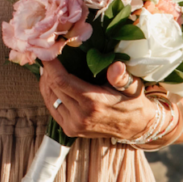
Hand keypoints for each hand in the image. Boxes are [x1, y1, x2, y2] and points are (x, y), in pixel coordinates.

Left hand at [39, 58, 154, 140]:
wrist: (136, 127)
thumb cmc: (133, 102)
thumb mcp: (133, 87)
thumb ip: (122, 78)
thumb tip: (116, 66)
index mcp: (93, 103)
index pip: (62, 81)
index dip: (51, 65)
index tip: (46, 51)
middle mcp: (80, 117)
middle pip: (53, 88)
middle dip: (47, 70)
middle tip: (48, 53)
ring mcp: (74, 126)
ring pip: (49, 98)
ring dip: (46, 81)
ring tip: (49, 66)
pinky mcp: (70, 130)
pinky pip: (52, 108)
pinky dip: (50, 93)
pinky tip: (52, 82)